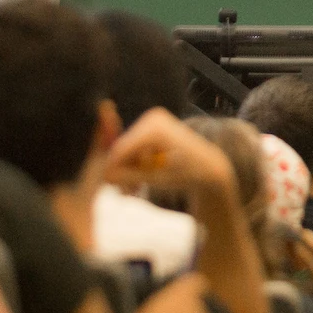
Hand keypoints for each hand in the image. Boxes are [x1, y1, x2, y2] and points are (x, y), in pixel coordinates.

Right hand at [103, 108, 235, 201]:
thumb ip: (129, 176)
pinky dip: (135, 164)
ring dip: (128, 171)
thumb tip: (104, 176)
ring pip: (126, 150)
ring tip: (134, 190)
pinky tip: (139, 180)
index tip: (112, 188)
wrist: (208, 167)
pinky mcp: (151, 127)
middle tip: (127, 193)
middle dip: (121, 171)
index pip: (121, 149)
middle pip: (122, 148)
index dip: (112, 170)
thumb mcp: (158, 179)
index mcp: (155, 129)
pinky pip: (134, 148)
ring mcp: (152, 121)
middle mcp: (152, 118)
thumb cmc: (188, 175)